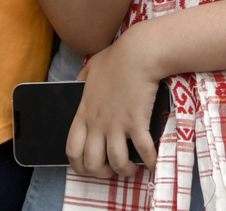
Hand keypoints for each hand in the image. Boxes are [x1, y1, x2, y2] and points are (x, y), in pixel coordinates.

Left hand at [66, 25, 160, 177]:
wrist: (138, 53)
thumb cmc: (116, 57)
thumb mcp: (91, 66)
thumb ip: (81, 80)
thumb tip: (78, 85)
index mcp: (84, 112)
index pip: (72, 149)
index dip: (79, 165)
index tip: (89, 167)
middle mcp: (98, 123)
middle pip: (92, 162)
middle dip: (101, 173)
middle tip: (111, 170)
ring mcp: (117, 124)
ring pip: (115, 162)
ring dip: (124, 170)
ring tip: (132, 168)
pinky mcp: (137, 122)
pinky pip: (143, 151)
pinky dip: (149, 160)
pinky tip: (153, 162)